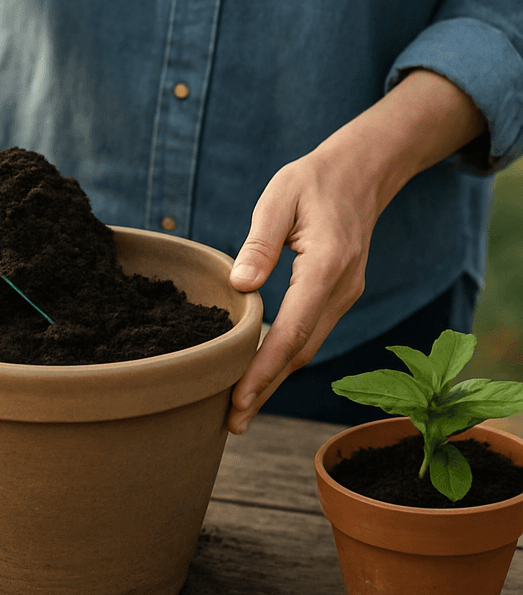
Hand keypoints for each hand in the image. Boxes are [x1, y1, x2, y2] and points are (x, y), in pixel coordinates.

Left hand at [225, 69, 487, 433]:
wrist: (362, 170)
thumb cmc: (313, 180)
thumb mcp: (279, 198)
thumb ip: (260, 242)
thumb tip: (240, 286)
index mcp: (327, 267)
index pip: (291, 332)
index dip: (263, 370)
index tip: (237, 400)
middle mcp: (342, 289)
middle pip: (301, 352)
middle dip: (267, 389)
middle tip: (232, 423)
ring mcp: (345, 295)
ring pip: (308, 348)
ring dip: (276, 379)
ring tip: (240, 408)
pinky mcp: (338, 295)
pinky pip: (311, 334)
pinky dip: (286, 358)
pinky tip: (262, 372)